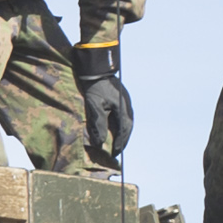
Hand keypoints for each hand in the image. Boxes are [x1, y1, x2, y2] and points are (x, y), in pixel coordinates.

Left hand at [74, 41, 131, 161]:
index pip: (124, 130)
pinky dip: (119, 124)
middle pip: (128, 127)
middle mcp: (127, 105)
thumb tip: (101, 142)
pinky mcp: (121, 98)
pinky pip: (122, 115)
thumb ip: (98, 124)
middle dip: (122, 139)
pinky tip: (114, 128)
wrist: (95, 69)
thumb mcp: (95, 107)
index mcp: (123, 108)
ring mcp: (125, 101)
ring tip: (116, 142)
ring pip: (126, 121)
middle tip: (116, 151)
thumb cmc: (94, 87)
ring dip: (122, 132)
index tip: (114, 153)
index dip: (120, 143)